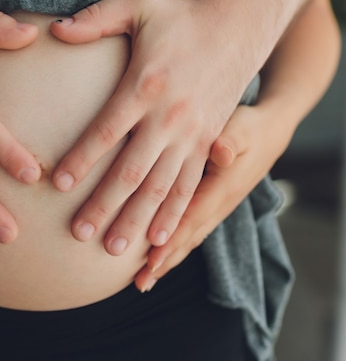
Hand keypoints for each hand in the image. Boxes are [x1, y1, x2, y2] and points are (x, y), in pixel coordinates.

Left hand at [50, 0, 256, 254]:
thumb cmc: (181, 17)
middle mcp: (169, 117)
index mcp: (145, 86)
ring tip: (114, 249)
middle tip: (79, 233)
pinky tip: (159, 239)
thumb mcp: (139, 4)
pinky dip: (174, 214)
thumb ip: (96, 18)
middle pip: (132, 170)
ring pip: (162, 187)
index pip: (106, 131)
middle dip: (104, 204)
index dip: (81, 158)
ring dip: (137, 220)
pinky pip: (191, 185)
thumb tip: (54, 30)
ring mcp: (192, 134)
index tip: (56, 184)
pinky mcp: (207, 142)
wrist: (239, 25)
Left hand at [134, 104, 290, 291]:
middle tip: (141, 283)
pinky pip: (190, 231)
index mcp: (221, 189)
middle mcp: (219, 205)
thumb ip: (231, 141)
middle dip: (164, 261)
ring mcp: (216, 208)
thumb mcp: (241, 128)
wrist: (269, 133)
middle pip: (188, 238)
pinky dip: (174, 247)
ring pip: (189, 239)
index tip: (150, 260)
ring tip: (143, 282)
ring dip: (167, 260)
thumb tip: (221, 152)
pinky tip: (156, 259)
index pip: (191, 219)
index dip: (171, 239)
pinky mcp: (211, 206)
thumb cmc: (248, 127)